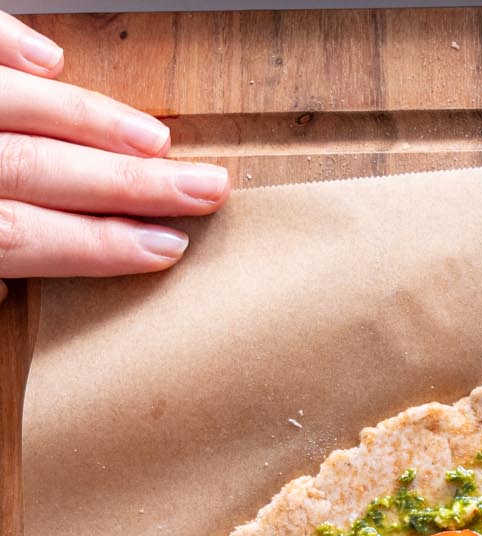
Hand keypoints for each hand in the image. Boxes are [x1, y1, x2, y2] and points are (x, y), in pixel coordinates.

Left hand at [0, 11, 228, 300]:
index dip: (100, 246)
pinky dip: (11, 43)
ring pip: (20, 106)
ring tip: (155, 141)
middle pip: (41, 169)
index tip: (166, 247)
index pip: (26, 236)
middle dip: (131, 181)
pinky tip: (53, 60)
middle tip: (202, 189)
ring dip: (96, 122)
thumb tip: (1, 284)